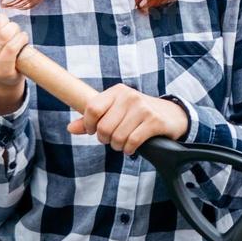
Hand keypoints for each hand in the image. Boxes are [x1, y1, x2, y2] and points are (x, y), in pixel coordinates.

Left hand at [67, 84, 189, 154]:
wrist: (171, 115)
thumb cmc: (137, 114)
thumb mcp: (115, 111)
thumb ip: (92, 119)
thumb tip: (70, 128)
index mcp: (117, 91)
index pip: (92, 108)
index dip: (88, 124)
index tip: (93, 131)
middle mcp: (129, 96)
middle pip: (103, 127)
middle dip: (105, 139)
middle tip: (113, 139)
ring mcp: (143, 108)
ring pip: (117, 137)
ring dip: (118, 146)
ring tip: (124, 142)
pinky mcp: (154, 121)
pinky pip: (132, 142)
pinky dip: (129, 149)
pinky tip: (132, 147)